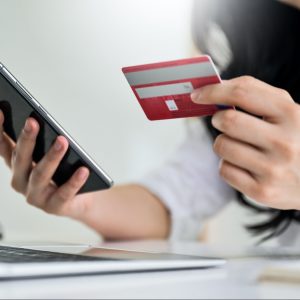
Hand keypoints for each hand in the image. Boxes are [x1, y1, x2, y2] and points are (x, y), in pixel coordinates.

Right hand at [0, 110, 89, 217]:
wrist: (80, 200)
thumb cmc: (63, 174)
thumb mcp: (50, 157)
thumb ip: (44, 144)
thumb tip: (45, 124)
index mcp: (18, 167)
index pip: (4, 147)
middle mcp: (21, 182)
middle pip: (22, 159)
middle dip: (27, 139)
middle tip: (33, 122)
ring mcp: (36, 196)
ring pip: (41, 175)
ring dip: (51, 157)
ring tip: (63, 141)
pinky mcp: (54, 207)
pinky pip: (65, 193)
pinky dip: (74, 181)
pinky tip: (83, 170)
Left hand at [191, 76, 299, 209]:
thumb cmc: (295, 140)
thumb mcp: (287, 113)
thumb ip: (256, 96)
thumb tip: (215, 87)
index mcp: (291, 114)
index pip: (242, 93)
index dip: (213, 91)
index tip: (197, 94)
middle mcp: (284, 142)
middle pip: (227, 121)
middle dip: (218, 119)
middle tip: (222, 121)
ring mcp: (273, 169)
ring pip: (222, 145)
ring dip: (223, 143)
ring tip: (240, 146)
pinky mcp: (262, 191)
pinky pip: (224, 169)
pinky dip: (228, 164)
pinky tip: (245, 166)